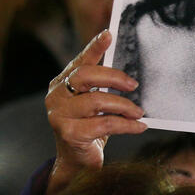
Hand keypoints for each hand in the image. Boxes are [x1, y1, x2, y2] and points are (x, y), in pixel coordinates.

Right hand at [45, 30, 145, 194]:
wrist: (77, 161)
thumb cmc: (89, 125)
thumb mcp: (96, 102)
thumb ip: (103, 86)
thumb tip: (130, 73)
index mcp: (61, 83)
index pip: (80, 61)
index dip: (94, 46)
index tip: (109, 33)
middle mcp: (55, 96)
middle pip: (85, 75)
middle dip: (114, 77)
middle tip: (134, 85)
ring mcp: (59, 115)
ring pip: (98, 100)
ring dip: (124, 106)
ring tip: (139, 112)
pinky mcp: (69, 133)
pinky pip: (106, 123)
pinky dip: (127, 124)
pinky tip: (138, 126)